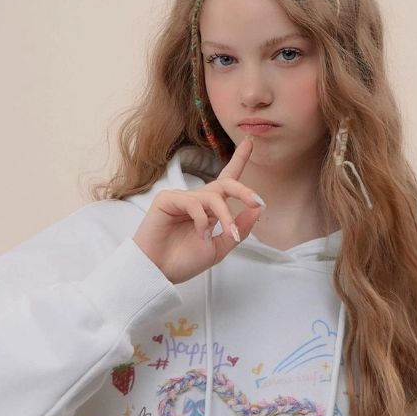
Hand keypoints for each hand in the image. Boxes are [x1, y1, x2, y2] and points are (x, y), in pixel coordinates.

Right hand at [132, 135, 263, 284]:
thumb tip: (257, 209)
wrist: (159, 273)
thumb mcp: (220, 248)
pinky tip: (200, 234)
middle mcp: (198, 201)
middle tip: (257, 202)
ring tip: (227, 234)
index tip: (250, 142)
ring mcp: (182, 199)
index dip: (239, 160)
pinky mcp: (167, 199)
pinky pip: (193, 202)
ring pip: (212, 196)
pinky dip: (201, 219)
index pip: (227, 181)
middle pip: (225, 183)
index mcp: (210, 210)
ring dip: (225, 215)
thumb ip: (238, 230)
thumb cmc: (184, 261)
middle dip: (243, 190)